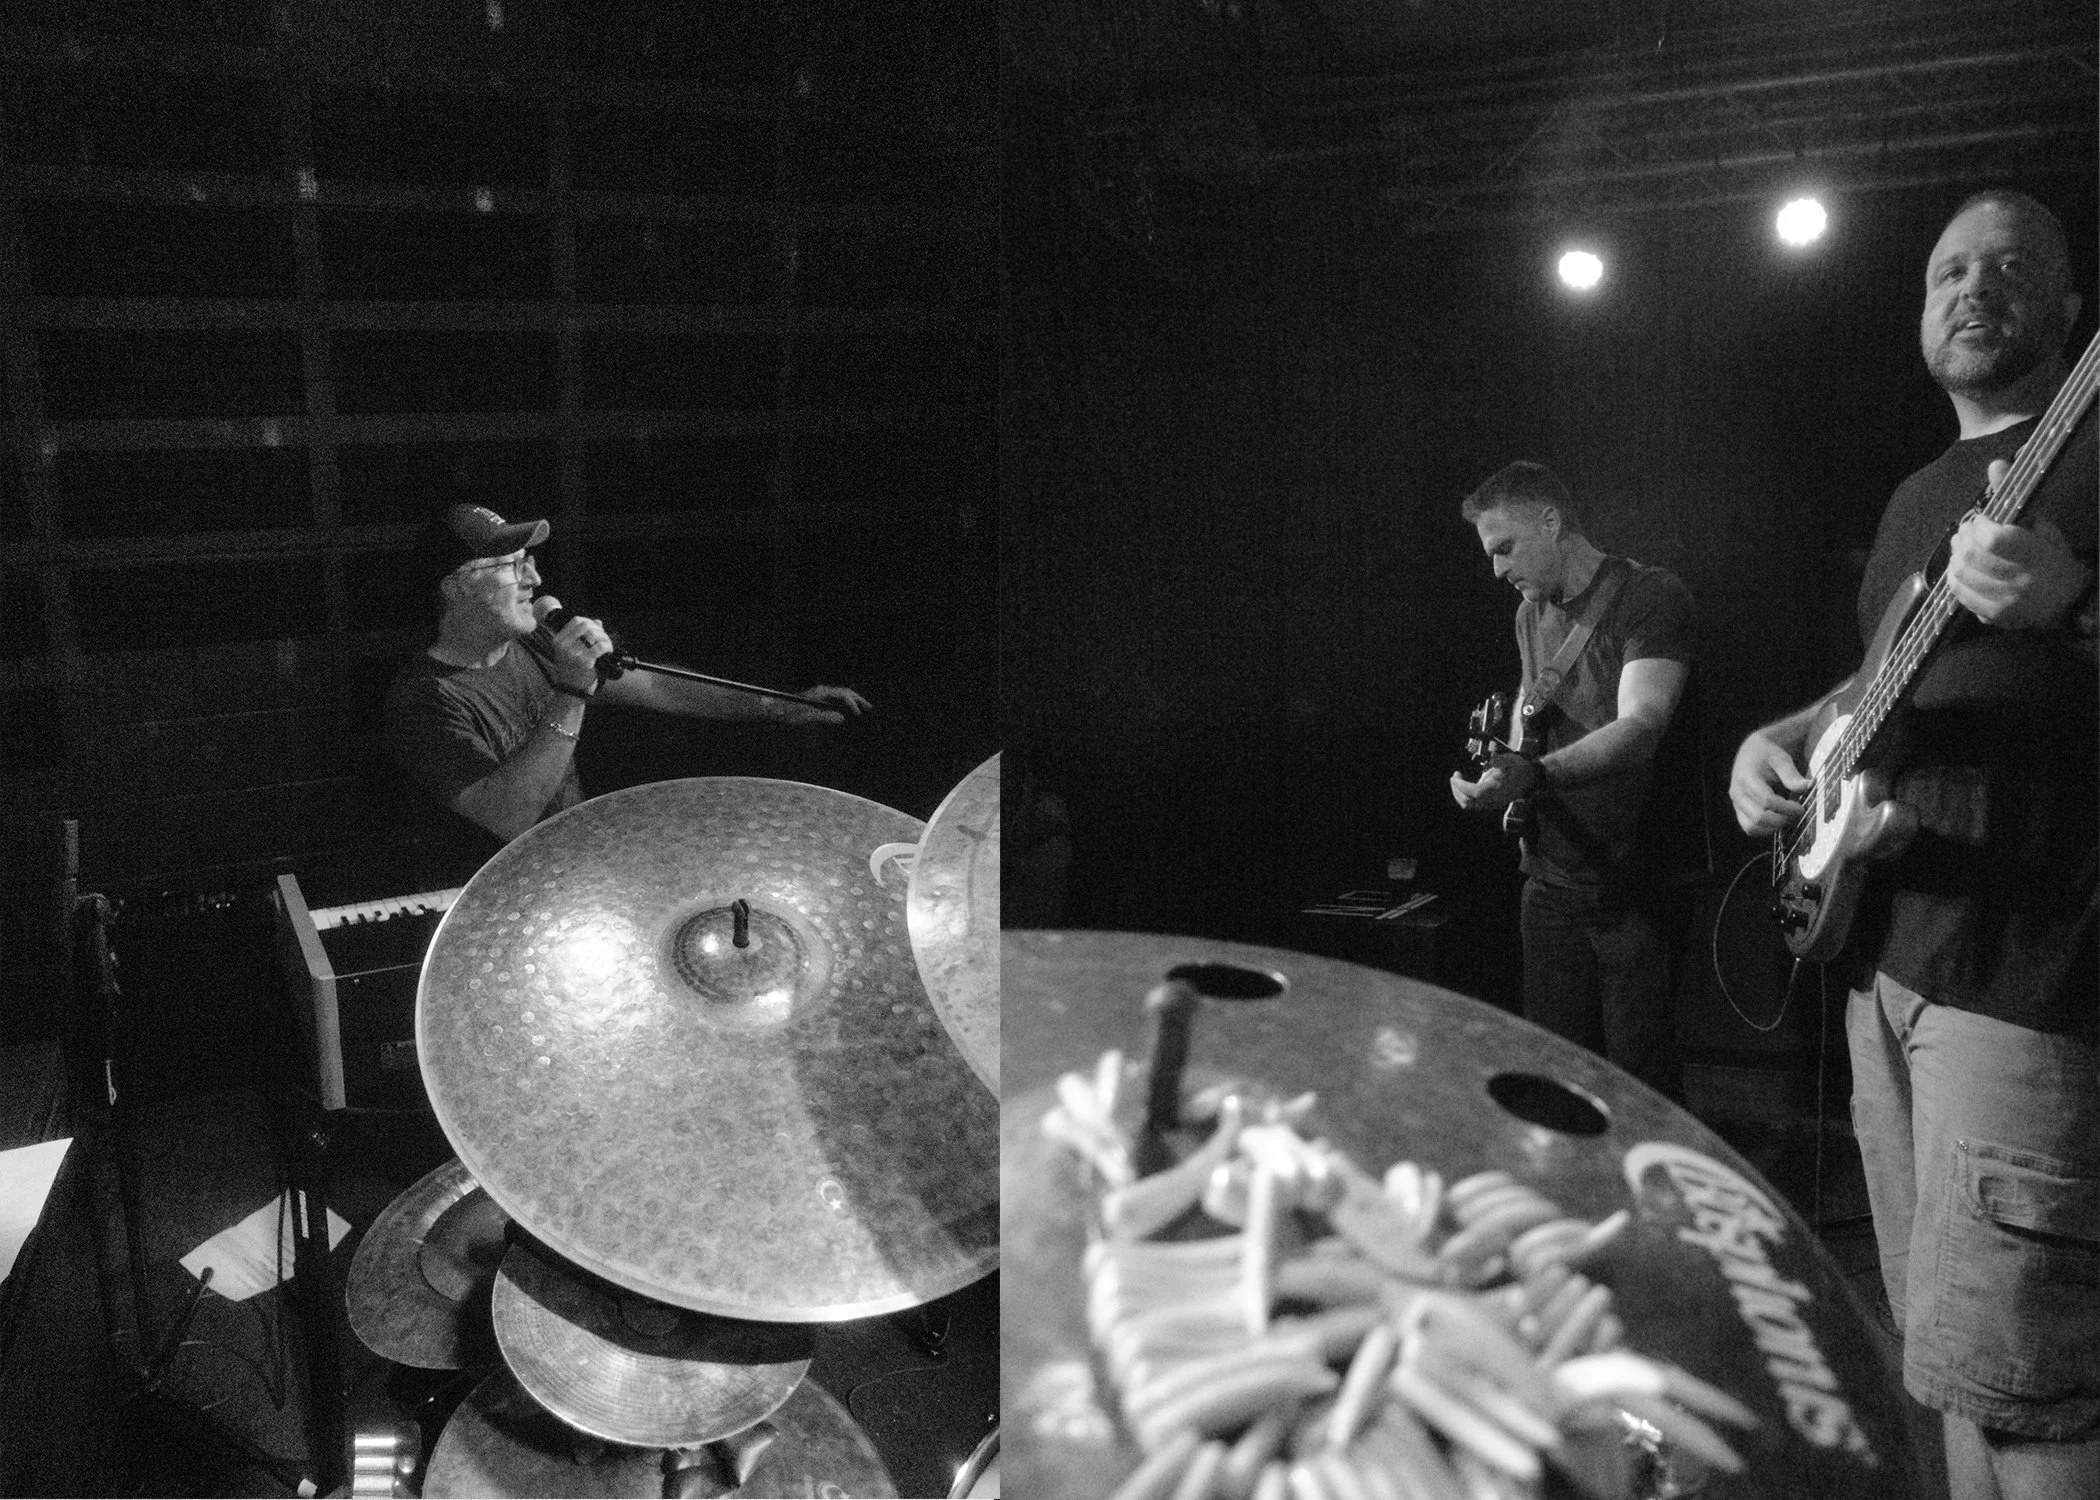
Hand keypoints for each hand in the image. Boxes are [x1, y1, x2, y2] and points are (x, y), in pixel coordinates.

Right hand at [548, 612, 613, 691]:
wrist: (571, 689)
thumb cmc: (573, 670)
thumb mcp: (572, 651)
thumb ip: (584, 635)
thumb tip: (597, 621)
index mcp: (558, 640)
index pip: (576, 621)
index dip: (589, 621)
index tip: (596, 628)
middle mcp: (563, 645)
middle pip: (586, 625)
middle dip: (598, 629)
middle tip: (604, 638)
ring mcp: (572, 653)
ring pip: (594, 635)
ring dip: (604, 638)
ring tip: (608, 645)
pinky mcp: (584, 661)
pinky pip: (599, 647)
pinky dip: (607, 647)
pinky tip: (609, 651)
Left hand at [780, 684, 870, 724]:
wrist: (776, 711)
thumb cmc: (790, 713)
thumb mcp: (808, 716)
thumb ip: (825, 717)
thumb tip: (842, 718)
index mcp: (821, 692)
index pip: (843, 695)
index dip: (852, 704)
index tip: (858, 714)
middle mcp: (822, 691)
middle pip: (844, 692)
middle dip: (857, 700)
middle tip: (869, 707)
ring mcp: (819, 695)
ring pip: (840, 696)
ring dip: (852, 702)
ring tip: (862, 708)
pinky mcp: (817, 701)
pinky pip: (834, 701)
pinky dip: (844, 705)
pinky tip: (847, 711)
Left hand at [1448, 753, 1538, 814]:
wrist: (1528, 778)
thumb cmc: (1517, 767)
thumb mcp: (1509, 760)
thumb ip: (1500, 760)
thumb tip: (1492, 759)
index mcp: (1496, 789)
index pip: (1474, 792)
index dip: (1462, 786)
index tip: (1455, 776)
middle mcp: (1492, 799)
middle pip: (1467, 802)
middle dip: (1457, 789)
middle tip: (1455, 776)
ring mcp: (1490, 803)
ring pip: (1468, 805)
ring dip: (1459, 793)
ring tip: (1457, 779)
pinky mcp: (1488, 803)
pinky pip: (1472, 804)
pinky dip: (1464, 795)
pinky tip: (1463, 784)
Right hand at [1729, 729, 1810, 836]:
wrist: (1752, 752)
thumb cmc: (1768, 754)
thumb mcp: (1781, 759)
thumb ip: (1792, 774)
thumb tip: (1808, 786)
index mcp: (1746, 777)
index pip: (1766, 800)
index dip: (1786, 808)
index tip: (1801, 808)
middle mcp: (1737, 793)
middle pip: (1758, 817)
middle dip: (1782, 819)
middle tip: (1797, 815)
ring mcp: (1736, 804)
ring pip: (1752, 827)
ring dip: (1774, 827)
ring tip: (1789, 819)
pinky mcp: (1739, 811)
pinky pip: (1750, 828)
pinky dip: (1766, 830)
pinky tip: (1779, 821)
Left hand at [1945, 459, 2093, 628]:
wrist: (2065, 598)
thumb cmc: (2051, 555)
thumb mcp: (2039, 522)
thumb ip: (2014, 494)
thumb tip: (1995, 464)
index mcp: (2036, 555)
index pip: (1993, 539)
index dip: (1979, 525)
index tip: (1981, 519)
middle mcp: (2021, 581)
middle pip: (1973, 556)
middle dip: (1963, 538)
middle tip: (1966, 531)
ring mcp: (2005, 601)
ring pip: (1961, 576)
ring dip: (1955, 557)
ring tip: (1962, 547)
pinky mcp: (1993, 616)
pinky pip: (1960, 595)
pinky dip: (1954, 578)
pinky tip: (1962, 567)